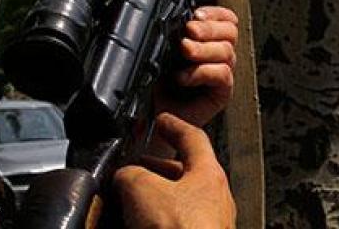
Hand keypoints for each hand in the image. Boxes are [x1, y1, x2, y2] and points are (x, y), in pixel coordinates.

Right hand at [114, 113, 235, 228]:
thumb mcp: (141, 187)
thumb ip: (130, 174)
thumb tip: (123, 177)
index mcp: (209, 175)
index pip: (193, 137)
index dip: (173, 125)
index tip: (163, 120)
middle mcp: (215, 201)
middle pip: (185, 173)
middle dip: (157, 169)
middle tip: (137, 165)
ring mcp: (208, 228)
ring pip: (178, 204)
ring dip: (154, 199)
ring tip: (129, 201)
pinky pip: (174, 226)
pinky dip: (154, 222)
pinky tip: (136, 225)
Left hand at [154, 6, 238, 128]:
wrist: (154, 115)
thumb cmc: (157, 83)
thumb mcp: (162, 50)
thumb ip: (174, 33)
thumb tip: (178, 17)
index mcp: (207, 40)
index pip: (226, 19)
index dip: (215, 13)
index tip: (196, 14)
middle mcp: (218, 55)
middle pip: (230, 31)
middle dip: (208, 28)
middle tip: (188, 31)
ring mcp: (222, 73)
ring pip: (226, 51)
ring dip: (203, 49)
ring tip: (183, 51)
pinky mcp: (222, 93)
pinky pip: (223, 75)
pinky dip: (202, 72)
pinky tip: (182, 77)